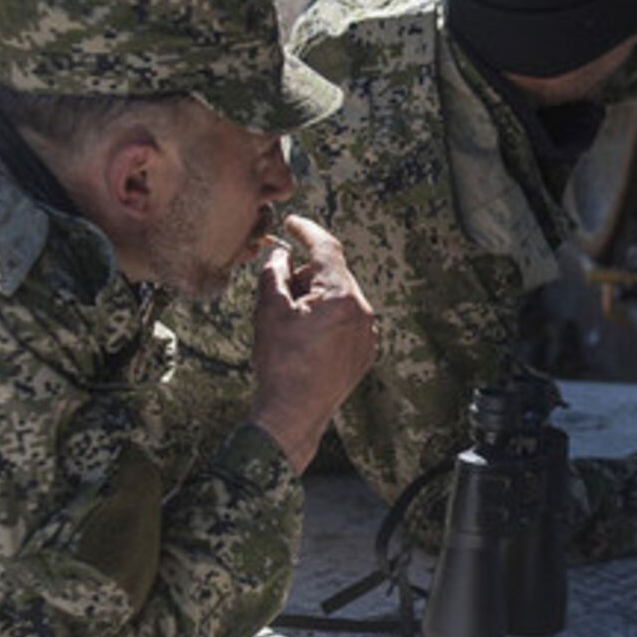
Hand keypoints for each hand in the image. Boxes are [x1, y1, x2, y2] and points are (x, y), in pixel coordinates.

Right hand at [248, 214, 378, 472]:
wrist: (293, 413)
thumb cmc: (279, 362)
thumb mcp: (269, 310)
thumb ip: (274, 273)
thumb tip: (280, 254)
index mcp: (341, 295)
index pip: (326, 249)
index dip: (306, 231)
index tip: (292, 223)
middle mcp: (363, 311)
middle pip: (332, 275)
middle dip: (305, 276)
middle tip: (279, 291)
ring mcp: (368, 333)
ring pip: (340, 299)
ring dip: (316, 299)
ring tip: (290, 324)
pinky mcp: (365, 352)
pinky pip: (347, 322)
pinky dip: (327, 320)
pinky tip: (305, 340)